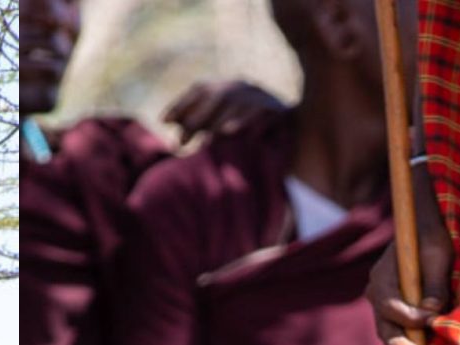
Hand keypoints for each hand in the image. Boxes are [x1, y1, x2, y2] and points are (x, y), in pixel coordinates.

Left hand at [161, 79, 283, 142]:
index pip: (201, 89)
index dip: (182, 104)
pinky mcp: (278, 109)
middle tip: (181, 142)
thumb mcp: (222, 127)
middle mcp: (244, 86)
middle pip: (217, 95)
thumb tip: (167, 122)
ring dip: (217, 121)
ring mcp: (262, 96)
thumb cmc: (250, 137)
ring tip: (203, 140)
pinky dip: (243, 122)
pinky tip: (229, 133)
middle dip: (196, 118)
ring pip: (236, 102)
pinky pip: (258, 113)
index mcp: (229, 87)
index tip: (163, 121)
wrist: (296, 137)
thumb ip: (198, 124)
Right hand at [365, 235, 448, 344]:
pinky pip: (399, 332)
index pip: (390, 305)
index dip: (409, 317)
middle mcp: (377, 294)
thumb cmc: (432, 239)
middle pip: (385, 326)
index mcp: (382, 277)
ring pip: (389, 333)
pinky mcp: (396, 314)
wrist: (426, 233)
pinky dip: (410, 343)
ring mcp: (384, 306)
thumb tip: (433, 311)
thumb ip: (435, 282)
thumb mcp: (437, 255)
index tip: (431, 321)